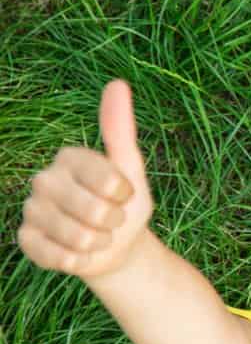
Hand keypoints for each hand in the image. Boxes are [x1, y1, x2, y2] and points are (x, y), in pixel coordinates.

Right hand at [18, 80, 154, 278]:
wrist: (113, 246)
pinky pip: (59, 256)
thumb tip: (117, 83)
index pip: (109, 179)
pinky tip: (77, 252)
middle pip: (93, 211)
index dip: (125, 195)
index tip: (124, 195)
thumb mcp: (131, 168)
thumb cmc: (124, 204)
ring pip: (78, 238)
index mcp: (70, 157)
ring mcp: (31, 210)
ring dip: (98, 244)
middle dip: (113, 222)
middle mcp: (44, 179)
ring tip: (97, 235)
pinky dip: (78, 260)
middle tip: (110, 219)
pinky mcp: (25, 239)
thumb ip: (120, 129)